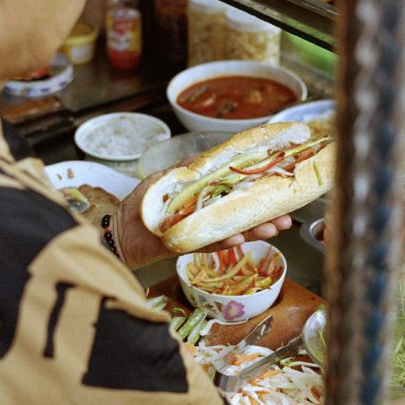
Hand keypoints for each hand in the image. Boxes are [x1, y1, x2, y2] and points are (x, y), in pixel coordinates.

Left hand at [112, 165, 292, 269]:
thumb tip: (211, 158)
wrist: (117, 230)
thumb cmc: (140, 204)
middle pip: (239, 216)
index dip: (257, 192)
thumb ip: (188, 170)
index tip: (278, 189)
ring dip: (253, 231)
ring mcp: (198, 232)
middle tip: (286, 217)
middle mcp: (205, 216)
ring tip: (274, 228)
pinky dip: (224, 242)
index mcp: (203, 197)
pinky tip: (241, 239)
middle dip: (264, 216)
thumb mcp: (165, 178)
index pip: (235, 194)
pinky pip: (208, 245)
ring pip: (231, 232)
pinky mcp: (186, 247)